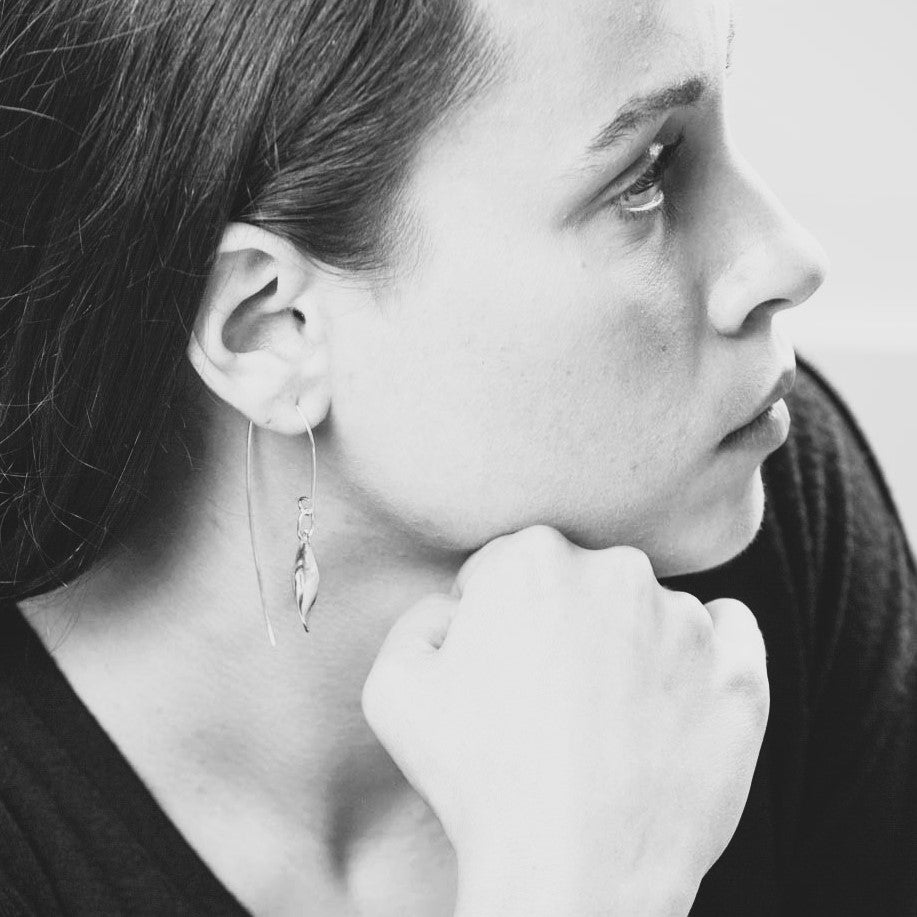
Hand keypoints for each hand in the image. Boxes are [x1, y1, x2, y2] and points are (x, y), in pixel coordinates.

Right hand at [362, 526, 768, 915]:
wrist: (571, 872)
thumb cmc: (475, 780)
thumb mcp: (394, 686)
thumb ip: (420, 618)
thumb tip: (456, 607)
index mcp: (531, 558)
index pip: (509, 568)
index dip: (494, 620)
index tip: (499, 670)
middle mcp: (616, 569)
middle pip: (581, 582)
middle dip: (562, 624)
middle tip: (549, 700)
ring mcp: (687, 620)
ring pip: (650, 611)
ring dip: (631, 645)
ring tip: (608, 722)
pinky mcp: (740, 672)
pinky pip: (728, 631)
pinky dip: (704, 654)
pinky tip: (674, 699)